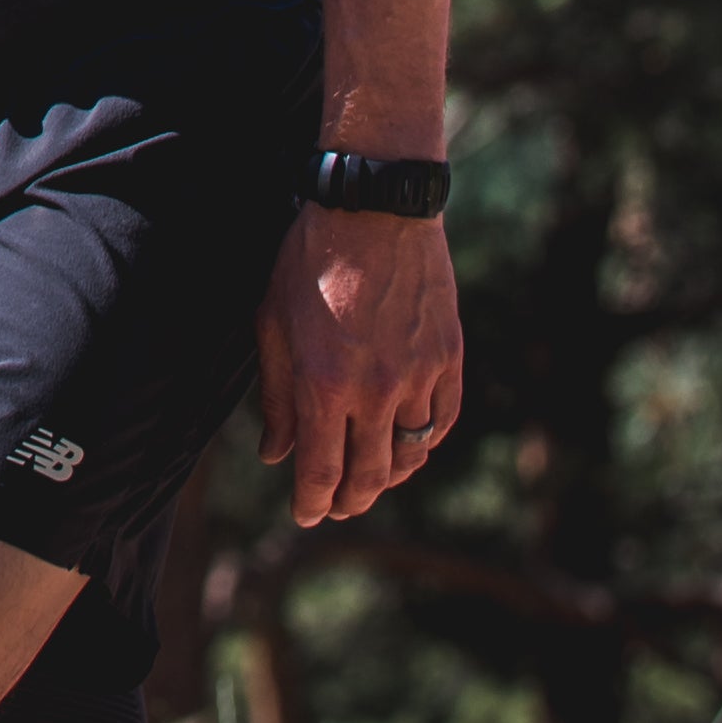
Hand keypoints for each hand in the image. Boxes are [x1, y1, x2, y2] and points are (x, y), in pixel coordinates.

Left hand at [252, 206, 461, 527]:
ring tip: (371, 481)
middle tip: (336, 508)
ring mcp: (419, 376)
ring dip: (389, 478)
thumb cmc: (310, 258)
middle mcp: (376, 390)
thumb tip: (276, 455)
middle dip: (350, 501)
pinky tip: (409, 445)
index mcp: (324, 384)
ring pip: (410, 455)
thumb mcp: (272, 322)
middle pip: (370, 476)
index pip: (321, 472)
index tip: (306, 515)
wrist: (373, 207)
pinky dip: (426, 443)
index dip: (312, 503)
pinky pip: (443, 421)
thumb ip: (277, 396)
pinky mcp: (448, 357)